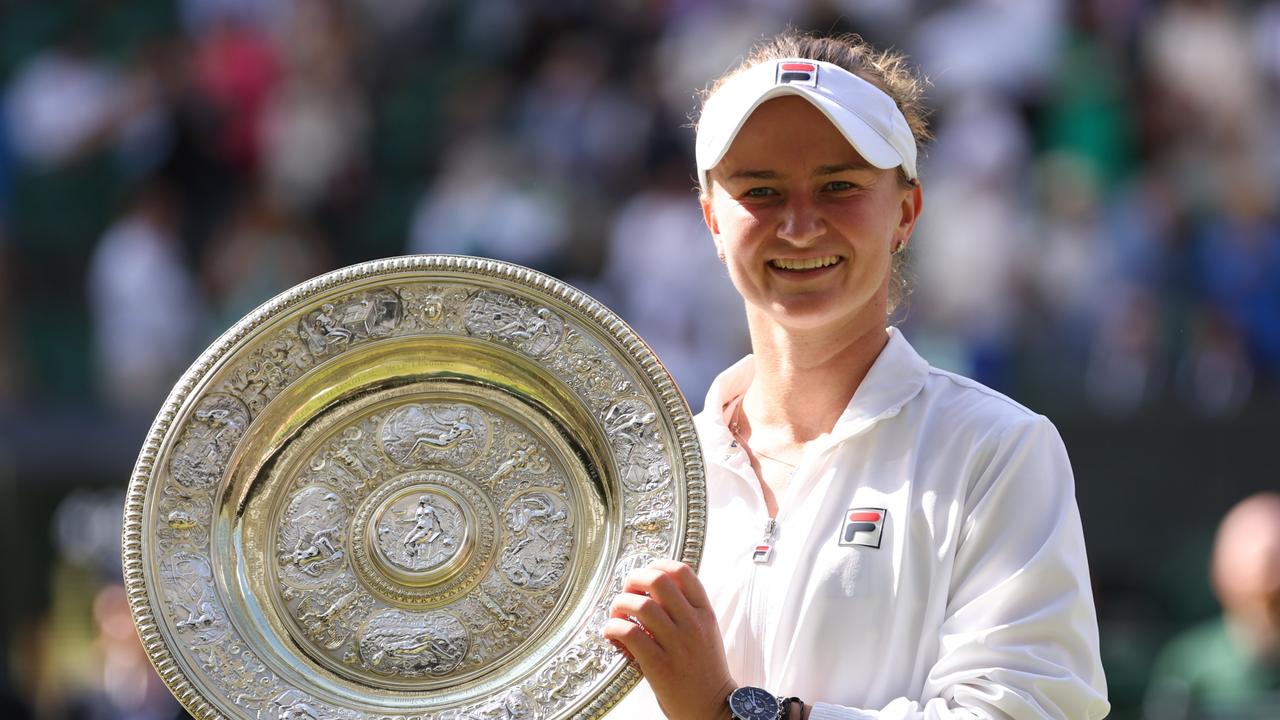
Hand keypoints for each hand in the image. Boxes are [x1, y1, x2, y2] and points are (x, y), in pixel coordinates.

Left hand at [602, 559, 735, 719]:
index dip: (657, 564)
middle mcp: (692, 624)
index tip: (644, 573)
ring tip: (617, 614)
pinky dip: (614, 628)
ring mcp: (676, 644)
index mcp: (704, 613)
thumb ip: (687, 609)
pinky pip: (630, 633)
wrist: (712, 708)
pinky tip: (612, 633)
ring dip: (620, 604)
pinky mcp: (658, 665)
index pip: (682, 572)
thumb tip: (654, 587)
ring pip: (641, 605)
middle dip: (634, 579)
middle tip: (626, 591)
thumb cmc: (705, 670)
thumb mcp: (706, 632)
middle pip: (658, 580)